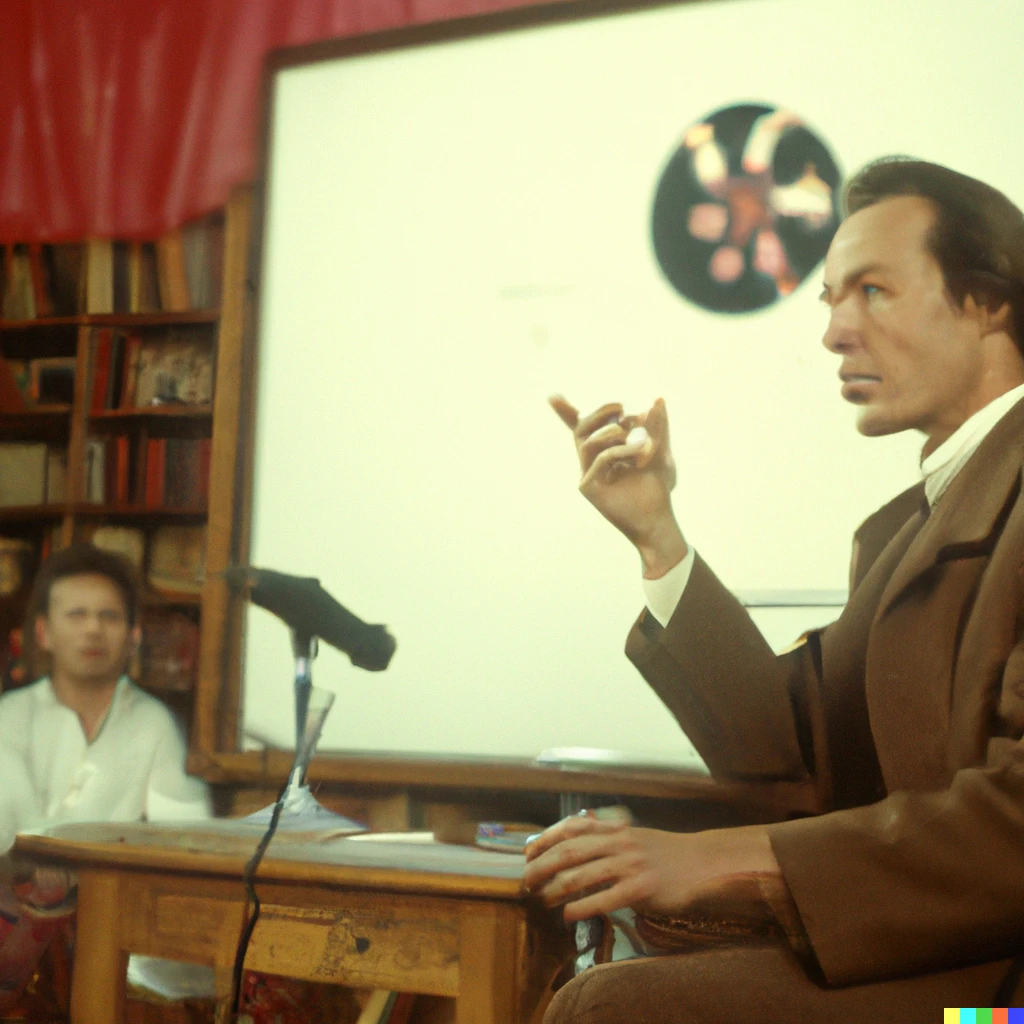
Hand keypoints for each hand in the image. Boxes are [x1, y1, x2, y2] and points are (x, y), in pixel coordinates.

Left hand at [523, 813, 778, 922]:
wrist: (702, 863)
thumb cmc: (664, 853)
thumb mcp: (633, 836)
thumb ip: (606, 838)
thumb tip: (571, 847)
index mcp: (615, 829)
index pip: (571, 828)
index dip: (545, 839)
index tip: (527, 853)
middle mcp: (619, 843)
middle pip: (569, 851)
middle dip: (543, 866)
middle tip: (527, 881)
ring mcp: (630, 865)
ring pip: (582, 875)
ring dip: (556, 888)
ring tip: (542, 899)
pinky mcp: (642, 889)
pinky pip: (605, 899)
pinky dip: (582, 907)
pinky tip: (568, 915)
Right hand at [549, 396, 686, 576]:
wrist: (658, 518)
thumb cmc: (657, 486)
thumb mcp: (660, 449)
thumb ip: (657, 425)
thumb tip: (657, 399)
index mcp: (602, 450)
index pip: (580, 427)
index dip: (565, 411)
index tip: (552, 396)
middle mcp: (590, 461)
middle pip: (581, 428)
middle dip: (601, 412)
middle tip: (624, 408)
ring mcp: (587, 475)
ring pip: (586, 441)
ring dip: (613, 432)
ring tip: (640, 438)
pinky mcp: (589, 489)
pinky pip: (599, 459)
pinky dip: (620, 451)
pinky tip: (639, 458)